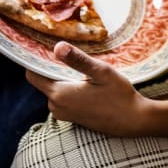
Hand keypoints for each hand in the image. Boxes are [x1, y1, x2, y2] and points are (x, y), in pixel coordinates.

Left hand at [25, 42, 150, 135]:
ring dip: (63, 78)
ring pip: (54, 89)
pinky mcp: (72, 118)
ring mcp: (64, 114)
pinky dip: (69, 88)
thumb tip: (57, 47)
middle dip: (52, 67)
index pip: (32, 74)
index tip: (45, 46)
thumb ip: (78, 60)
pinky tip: (86, 82)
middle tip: (70, 52)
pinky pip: (62, 98)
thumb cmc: (119, 95)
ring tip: (80, 67)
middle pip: (43, 80)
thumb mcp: (101, 72)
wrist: (134, 120)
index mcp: (59, 94)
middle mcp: (56, 107)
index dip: (36, 60)